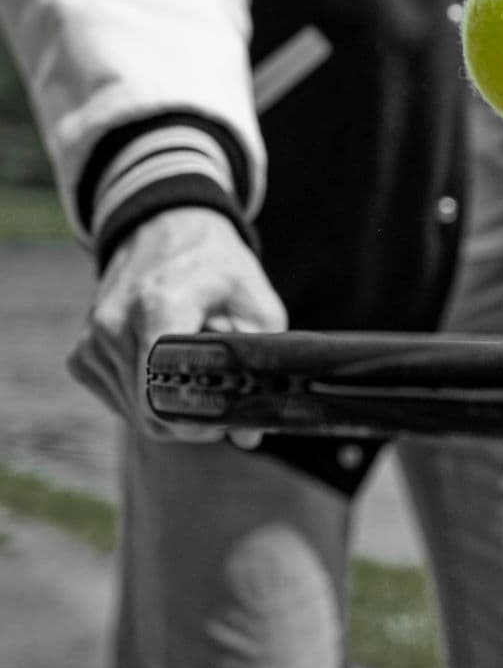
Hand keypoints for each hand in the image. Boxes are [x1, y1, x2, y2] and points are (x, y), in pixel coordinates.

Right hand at [68, 207, 286, 440]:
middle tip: (219, 399)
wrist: (165, 230)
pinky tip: (164, 367)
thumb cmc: (217, 268)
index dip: (198, 419)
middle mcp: (114, 323)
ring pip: (134, 414)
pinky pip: (117, 401)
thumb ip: (256, 368)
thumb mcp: (256, 304)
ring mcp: (92, 340)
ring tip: (191, 368)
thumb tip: (247, 437)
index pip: (162, 392)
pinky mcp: (81, 354)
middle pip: (149, 413)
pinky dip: (145, 398)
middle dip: (190, 420)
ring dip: (169, 406)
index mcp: (159, 304)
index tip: (224, 418)